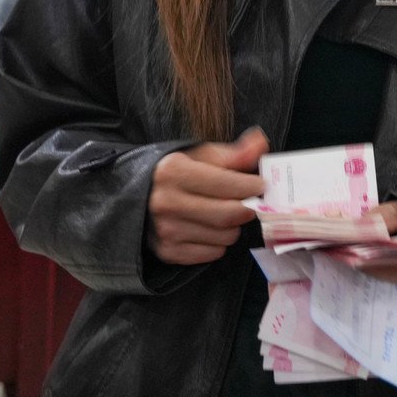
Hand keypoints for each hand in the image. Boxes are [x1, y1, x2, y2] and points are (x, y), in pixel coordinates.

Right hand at [148, 128, 267, 265]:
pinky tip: (210, 229)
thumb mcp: (199, 156)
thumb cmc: (174, 175)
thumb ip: (233, 153)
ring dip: (233, 226)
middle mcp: (166, 202)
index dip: (251, 185)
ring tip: (225, 213)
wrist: (135, 198)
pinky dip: (219, 243)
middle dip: (247, 208)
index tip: (262, 185)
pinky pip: (213, 253)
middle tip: (251, 202)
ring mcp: (166, 230)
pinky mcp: (169, 252)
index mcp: (173, 172)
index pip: (225, 183)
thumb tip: (261, 144)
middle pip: (229, 214)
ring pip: (225, 237)